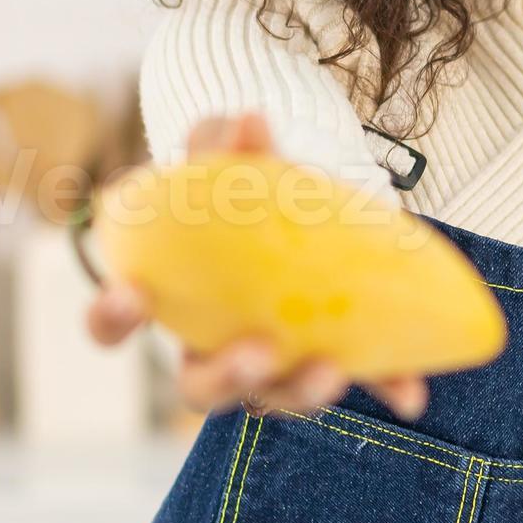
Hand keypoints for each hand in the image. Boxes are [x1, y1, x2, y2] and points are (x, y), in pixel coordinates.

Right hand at [84, 111, 431, 422]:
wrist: (302, 205)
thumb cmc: (244, 190)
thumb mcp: (234, 161)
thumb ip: (229, 143)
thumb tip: (251, 123)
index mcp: (167, 299)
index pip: (115, 322)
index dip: (112, 317)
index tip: (130, 298)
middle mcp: (210, 349)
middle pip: (201, 388)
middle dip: (225, 377)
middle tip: (256, 351)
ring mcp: (270, 367)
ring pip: (273, 398)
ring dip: (300, 391)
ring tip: (331, 367)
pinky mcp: (329, 363)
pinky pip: (354, 384)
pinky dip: (383, 387)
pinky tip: (410, 395)